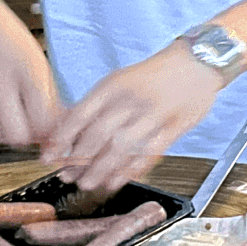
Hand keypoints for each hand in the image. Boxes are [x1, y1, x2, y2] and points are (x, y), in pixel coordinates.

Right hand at [0, 0, 60, 147]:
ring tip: (16, 123)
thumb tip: (60, 129)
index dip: (50, 133)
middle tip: (34, 133)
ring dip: (8, 136)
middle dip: (29, 139)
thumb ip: (50, 98)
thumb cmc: (10, 39)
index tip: (53, 133)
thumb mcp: (40, 63)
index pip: (42, 120)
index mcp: (28, 70)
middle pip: (16, 135)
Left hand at [42, 42, 223, 193]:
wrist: (198, 62)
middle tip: (66, 175)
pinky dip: (132, 170)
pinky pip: (150, 153)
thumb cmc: (156, 74)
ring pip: (123, 147)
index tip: (48, 156)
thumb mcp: (121, 79)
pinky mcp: (174, 126)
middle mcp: (132, 99)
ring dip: (102, 169)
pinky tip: (118, 180)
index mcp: (114, 85)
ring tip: (88, 183)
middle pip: (98, 134)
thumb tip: (66, 129)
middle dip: (78, 160)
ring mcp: (155, 114)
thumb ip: (97, 103)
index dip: (61, 140)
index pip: (79, 115)